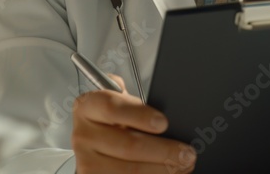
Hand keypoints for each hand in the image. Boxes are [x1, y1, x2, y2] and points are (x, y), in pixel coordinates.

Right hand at [71, 74, 196, 172]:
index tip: (163, 123)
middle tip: (186, 153)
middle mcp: (83, 134)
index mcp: (89, 107)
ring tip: (182, 166)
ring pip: (130, 170)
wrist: (97, 146)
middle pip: (128, 145)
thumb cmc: (114, 123)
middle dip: (164, 150)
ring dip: (162, 170)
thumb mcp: (122, 105)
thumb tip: (167, 106)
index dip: (139, 114)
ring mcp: (86, 161)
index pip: (111, 107)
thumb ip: (136, 103)